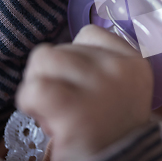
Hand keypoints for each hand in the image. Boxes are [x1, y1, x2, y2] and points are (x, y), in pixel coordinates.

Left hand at [16, 25, 153, 160]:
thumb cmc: (112, 127)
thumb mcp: (122, 87)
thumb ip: (100, 64)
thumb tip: (55, 55)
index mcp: (133, 62)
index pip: (89, 33)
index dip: (74, 55)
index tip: (77, 81)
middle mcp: (119, 69)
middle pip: (61, 48)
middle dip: (51, 72)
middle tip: (59, 99)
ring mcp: (99, 87)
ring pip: (44, 59)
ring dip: (37, 82)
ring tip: (48, 105)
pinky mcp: (75, 111)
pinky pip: (34, 88)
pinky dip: (28, 100)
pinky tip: (40, 114)